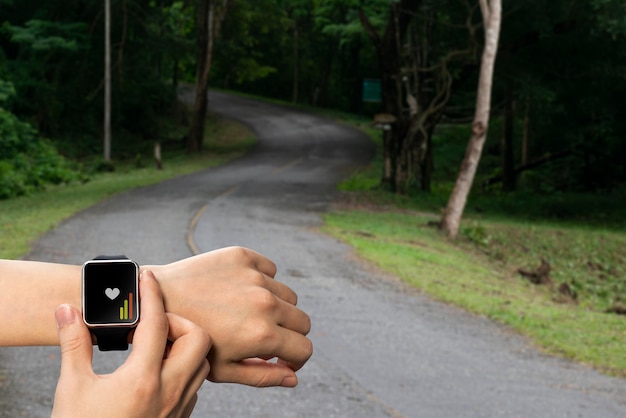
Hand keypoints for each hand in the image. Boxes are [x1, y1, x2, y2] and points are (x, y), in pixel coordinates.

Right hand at [51, 271, 210, 417]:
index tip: (147, 277)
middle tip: (152, 325)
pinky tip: (159, 368)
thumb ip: (74, 345)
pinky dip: (185, 366)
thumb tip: (68, 312)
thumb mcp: (73, 387)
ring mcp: (178, 407)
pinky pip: (197, 383)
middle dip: (180, 322)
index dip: (151, 294)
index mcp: (143, 379)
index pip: (156, 323)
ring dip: (185, 344)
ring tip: (154, 344)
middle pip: (198, 338)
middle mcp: (169, 391)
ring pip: (203, 361)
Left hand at [148, 246, 312, 387]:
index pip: (305, 349)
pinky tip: (241, 290)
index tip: (282, 358)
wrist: (155, 301)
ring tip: (249, 313)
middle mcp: (265, 303)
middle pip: (303, 321)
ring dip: (276, 307)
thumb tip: (293, 378)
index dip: (296, 359)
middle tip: (266, 337)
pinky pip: (270, 269)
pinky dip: (262, 280)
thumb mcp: (222, 369)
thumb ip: (263, 376)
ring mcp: (255, 277)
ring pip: (288, 296)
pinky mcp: (243, 256)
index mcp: (262, 336)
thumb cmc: (184, 341)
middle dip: (290, 334)